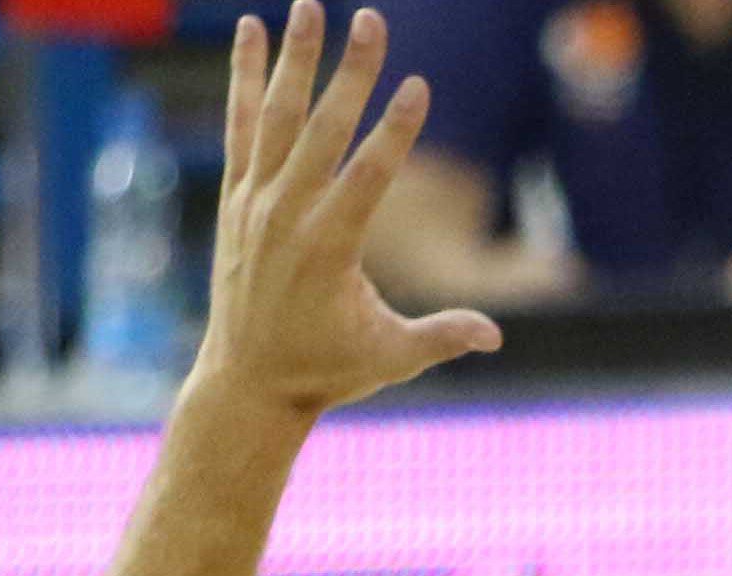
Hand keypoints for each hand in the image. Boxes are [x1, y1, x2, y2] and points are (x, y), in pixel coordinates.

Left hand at [199, 2, 500, 419]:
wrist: (247, 381)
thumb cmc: (327, 369)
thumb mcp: (391, 359)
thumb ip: (441, 338)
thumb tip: (494, 334)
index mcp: (330, 247)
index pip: (368, 174)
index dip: (396, 130)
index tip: (417, 86)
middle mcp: (287, 213)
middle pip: (324, 128)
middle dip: (352, 72)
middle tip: (372, 20)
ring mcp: (255, 199)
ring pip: (277, 114)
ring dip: (295, 57)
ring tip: (311, 6)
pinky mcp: (236, 196)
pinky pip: (240, 124)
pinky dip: (245, 78)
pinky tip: (250, 31)